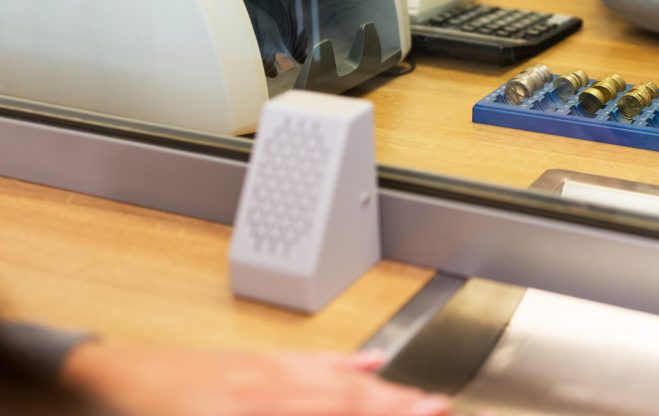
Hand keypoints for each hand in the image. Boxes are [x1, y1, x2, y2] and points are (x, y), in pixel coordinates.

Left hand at [61, 343, 450, 415]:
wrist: (107, 381)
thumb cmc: (148, 413)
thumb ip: (278, 410)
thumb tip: (336, 395)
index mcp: (255, 409)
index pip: (337, 411)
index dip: (382, 413)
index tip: (424, 412)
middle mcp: (267, 388)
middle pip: (345, 400)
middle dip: (397, 406)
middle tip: (439, 408)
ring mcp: (262, 370)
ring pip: (334, 380)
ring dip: (382, 389)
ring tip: (422, 396)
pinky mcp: (253, 361)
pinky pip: (308, 360)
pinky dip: (343, 363)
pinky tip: (368, 363)